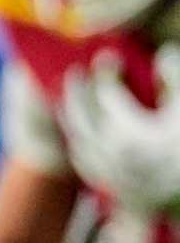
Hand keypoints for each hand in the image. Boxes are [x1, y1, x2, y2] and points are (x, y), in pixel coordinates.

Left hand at [62, 44, 179, 218]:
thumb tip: (164, 54)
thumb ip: (176, 80)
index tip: (108, 58)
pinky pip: (85, 162)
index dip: (107, 73)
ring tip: (72, 101)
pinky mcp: (114, 188)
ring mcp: (109, 173)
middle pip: (80, 116)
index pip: (107, 95)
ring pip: (78, 140)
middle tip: (75, 73)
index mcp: (128, 134)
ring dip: (73, 117)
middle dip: (76, 92)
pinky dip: (80, 144)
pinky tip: (81, 136)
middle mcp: (110, 155)